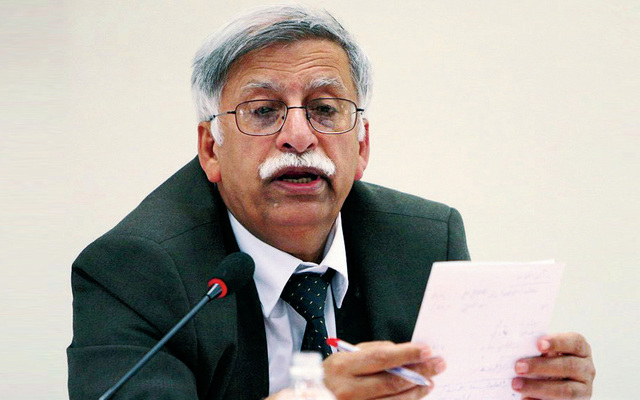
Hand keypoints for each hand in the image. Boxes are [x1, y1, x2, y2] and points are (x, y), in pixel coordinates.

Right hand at [323, 341, 444, 399]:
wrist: (313, 398)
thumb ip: (371, 351)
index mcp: (343, 367)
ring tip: (429, 381)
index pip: (382, 359)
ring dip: (416, 391)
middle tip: (438, 365)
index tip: (426, 350)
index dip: (407, 354)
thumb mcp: (344, 357)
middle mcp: (348, 390)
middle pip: (392, 382)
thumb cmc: (332, 376)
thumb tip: (402, 352)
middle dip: (419, 372)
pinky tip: (414, 395)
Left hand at [512, 333, 594, 398]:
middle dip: (541, 366)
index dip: (557, 342)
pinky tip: (525, 398)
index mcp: (580, 349)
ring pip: (565, 390)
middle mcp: (586, 368)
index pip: (575, 342)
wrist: (554, 381)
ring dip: (538, 387)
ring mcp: (584, 388)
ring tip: (516, 385)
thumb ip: (538, 350)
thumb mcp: (547, 352)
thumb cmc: (547, 360)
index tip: (538, 344)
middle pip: (568, 366)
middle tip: (518, 367)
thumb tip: (519, 349)